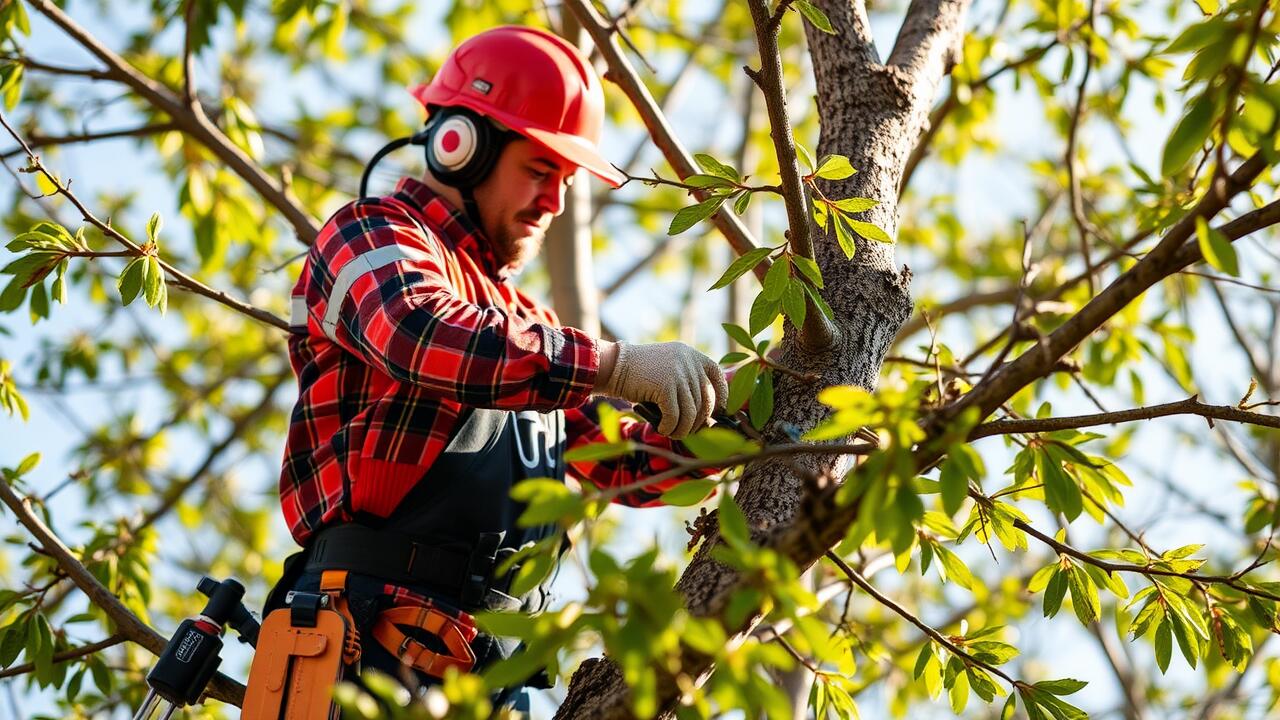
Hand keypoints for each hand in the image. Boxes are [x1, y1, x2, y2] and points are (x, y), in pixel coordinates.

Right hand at [594, 341, 726, 437]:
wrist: (614, 366)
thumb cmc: (640, 374)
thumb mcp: (668, 369)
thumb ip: (686, 382)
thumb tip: (705, 416)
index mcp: (691, 355)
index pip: (717, 375)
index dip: (723, 395)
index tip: (720, 412)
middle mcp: (688, 361)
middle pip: (705, 400)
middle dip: (698, 421)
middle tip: (687, 431)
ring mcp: (678, 372)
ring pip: (692, 412)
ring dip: (684, 429)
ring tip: (673, 434)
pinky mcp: (665, 386)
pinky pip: (676, 416)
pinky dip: (670, 427)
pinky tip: (662, 428)